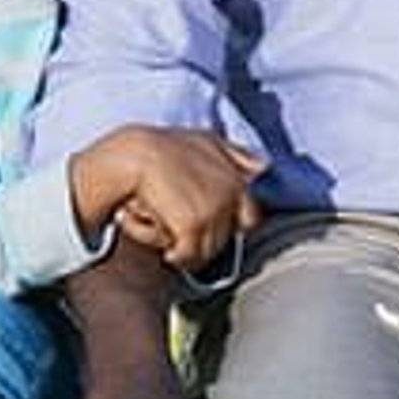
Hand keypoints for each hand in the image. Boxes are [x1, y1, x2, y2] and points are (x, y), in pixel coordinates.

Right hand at [116, 129, 266, 272]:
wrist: (135, 153)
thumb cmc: (166, 146)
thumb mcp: (209, 142)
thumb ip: (236, 156)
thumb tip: (263, 167)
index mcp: (238, 182)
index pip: (250, 220)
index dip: (228, 226)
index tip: (204, 224)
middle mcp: (231, 197)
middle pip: (222, 241)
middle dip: (200, 240)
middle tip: (174, 226)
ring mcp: (214, 212)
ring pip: (205, 252)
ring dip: (182, 247)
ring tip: (161, 222)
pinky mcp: (193, 225)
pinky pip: (186, 255)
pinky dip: (171, 252)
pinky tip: (156, 236)